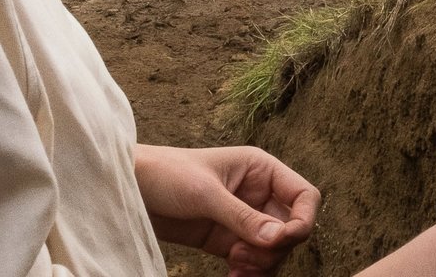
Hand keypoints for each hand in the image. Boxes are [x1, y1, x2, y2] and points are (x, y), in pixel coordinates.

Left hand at [134, 144, 318, 275]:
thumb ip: (242, 217)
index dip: (302, 220)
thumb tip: (278, 238)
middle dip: (274, 248)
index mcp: (261, 169)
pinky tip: (233, 276)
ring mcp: (244, 219)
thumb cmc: (166, 175)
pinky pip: (253, 262)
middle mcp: (258, 194)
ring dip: (261, 264)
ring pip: (274, 250)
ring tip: (235, 267)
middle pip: (291, 229)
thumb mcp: (205, 193)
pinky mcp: (228, 241)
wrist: (131, 190)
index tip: (282, 239)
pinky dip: (250, 273)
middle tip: (244, 256)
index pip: (303, 196)